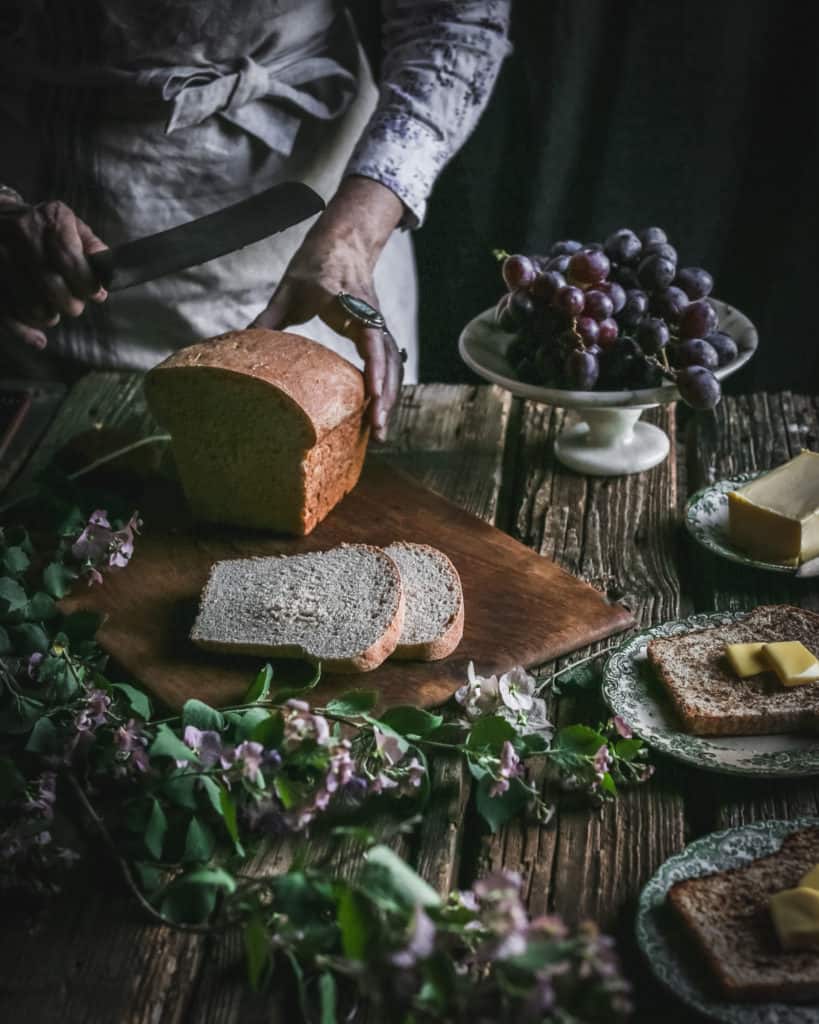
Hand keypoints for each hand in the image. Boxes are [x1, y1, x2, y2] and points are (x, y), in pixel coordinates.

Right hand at [0, 198, 108, 349]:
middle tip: (73, 305)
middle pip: (53, 287)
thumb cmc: (43, 227)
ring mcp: (1, 257)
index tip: (95, 295)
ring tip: (52, 311)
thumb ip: (92, 246)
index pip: (72, 262)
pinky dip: (24, 331)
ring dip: (48, 316)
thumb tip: (108, 269)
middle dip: (70, 304)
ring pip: (32, 305)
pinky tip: (37, 339)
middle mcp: (23, 236)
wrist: (1, 217)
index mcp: (50, 222)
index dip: (88, 285)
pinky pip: (7, 312)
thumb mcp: (70, 224)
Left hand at [251, 176, 404, 441]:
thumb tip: (245, 343)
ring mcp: (378, 327)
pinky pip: (389, 365)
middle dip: (386, 396)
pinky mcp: (378, 335)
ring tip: (380, 432)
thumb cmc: (314, 265)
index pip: (370, 337)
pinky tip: (379, 413)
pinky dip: (387, 389)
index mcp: (349, 304)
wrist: (343, 243)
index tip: (373, 392)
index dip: (374, 366)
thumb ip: (269, 317)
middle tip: (378, 429)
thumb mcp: (287, 290)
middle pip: (387, 360)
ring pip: (393, 366)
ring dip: (390, 399)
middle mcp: (371, 318)